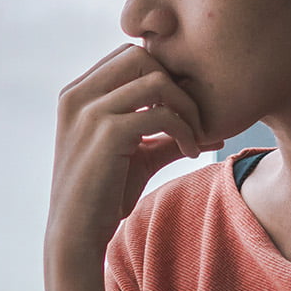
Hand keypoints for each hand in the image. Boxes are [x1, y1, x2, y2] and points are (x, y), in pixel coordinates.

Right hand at [48, 43, 220, 265]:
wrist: (76, 234)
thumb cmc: (104, 197)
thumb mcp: (137, 156)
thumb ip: (167, 135)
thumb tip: (214, 130)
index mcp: (77, 95)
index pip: (128, 55)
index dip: (162, 75)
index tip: (180, 110)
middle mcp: (78, 96)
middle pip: (141, 56)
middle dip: (175, 83)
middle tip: (192, 119)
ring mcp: (89, 112)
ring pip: (156, 80)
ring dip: (186, 107)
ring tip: (194, 137)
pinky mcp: (105, 133)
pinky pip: (161, 114)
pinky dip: (184, 130)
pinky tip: (190, 151)